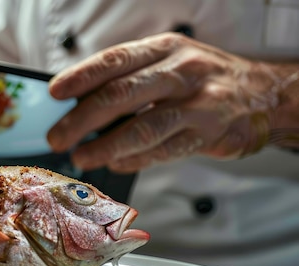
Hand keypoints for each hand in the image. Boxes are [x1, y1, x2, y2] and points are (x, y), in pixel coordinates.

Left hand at [47, 32, 298, 172]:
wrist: (263, 95)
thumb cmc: (202, 79)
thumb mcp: (169, 63)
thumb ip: (131, 79)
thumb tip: (78, 103)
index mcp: (164, 49)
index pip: (115, 61)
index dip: (81, 77)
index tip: (53, 93)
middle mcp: (181, 72)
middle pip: (121, 95)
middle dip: (81, 120)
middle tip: (57, 138)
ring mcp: (197, 104)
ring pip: (141, 128)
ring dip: (104, 147)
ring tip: (81, 158)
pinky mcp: (207, 135)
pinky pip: (162, 151)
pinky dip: (133, 160)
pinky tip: (115, 165)